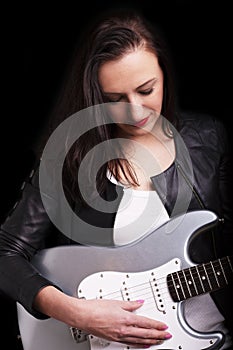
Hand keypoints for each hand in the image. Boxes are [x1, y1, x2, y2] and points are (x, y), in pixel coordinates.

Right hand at [34, 287, 171, 346]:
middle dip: (158, 335)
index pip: (146, 323)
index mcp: (126, 318)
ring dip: (151, 341)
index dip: (157, 325)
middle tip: (167, 335)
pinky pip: (130, 343)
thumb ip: (130, 303)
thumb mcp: (116, 302)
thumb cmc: (95, 308)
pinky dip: (140, 344)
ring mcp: (119, 336)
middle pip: (145, 333)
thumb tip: (139, 303)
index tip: (164, 326)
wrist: (83, 315)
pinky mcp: (114, 338)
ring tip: (159, 341)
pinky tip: (144, 345)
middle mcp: (124, 329)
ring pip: (140, 340)